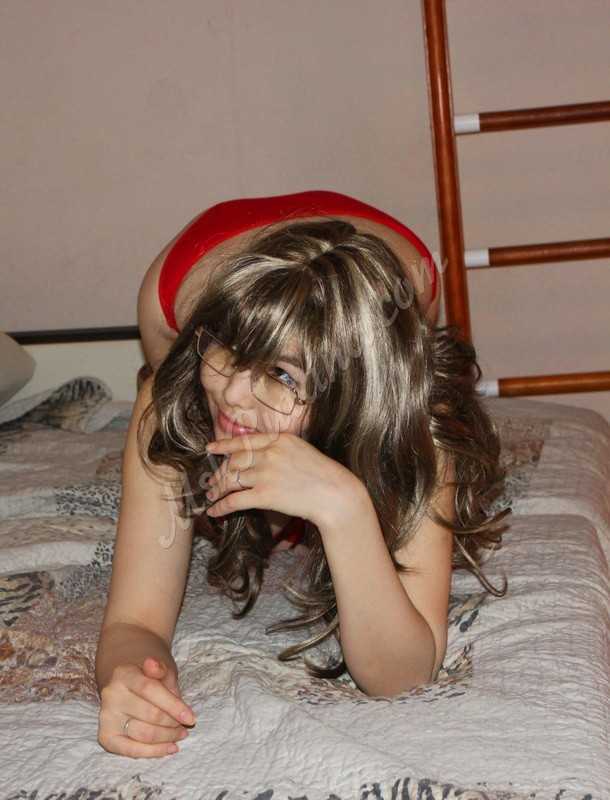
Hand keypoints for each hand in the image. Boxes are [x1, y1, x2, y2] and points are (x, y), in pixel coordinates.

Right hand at [97, 656, 195, 758]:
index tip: (191, 718)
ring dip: (167, 737)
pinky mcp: (106, 736)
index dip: (173, 705)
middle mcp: (111, 695)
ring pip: (143, 734)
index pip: (150, 689)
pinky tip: (170, 748)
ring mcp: (107, 717)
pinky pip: (131, 750)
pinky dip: (154, 751)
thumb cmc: (149, 679)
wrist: (127, 688)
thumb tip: (154, 666)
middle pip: (150, 714)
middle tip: (185, 725)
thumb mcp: (159, 669)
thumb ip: (160, 670)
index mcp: (124, 674)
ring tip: (180, 734)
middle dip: (173, 723)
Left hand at [204, 431, 364, 530]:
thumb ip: (280, 449)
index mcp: (279, 439)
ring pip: (231, 479)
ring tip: (212, 495)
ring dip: (218, 489)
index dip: (224, 445)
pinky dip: (220, 506)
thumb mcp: (302, 450)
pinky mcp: (264, 495)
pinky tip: (213, 511)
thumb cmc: (323, 475)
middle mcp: (269, 453)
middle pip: (234, 461)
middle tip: (212, 481)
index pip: (244, 441)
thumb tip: (259, 457)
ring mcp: (265, 473)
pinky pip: (234, 500)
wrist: (336, 494)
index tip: (210, 449)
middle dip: (220, 472)